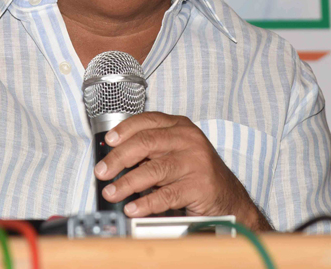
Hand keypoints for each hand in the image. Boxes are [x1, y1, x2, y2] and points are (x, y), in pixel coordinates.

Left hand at [94, 113, 270, 230]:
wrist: (229, 198)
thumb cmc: (196, 174)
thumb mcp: (175, 152)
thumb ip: (151, 150)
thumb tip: (113, 158)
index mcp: (181, 127)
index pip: (147, 121)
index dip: (124, 130)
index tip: (108, 142)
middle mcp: (189, 140)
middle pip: (146, 143)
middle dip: (119, 158)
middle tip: (102, 172)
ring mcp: (196, 162)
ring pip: (154, 170)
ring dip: (127, 183)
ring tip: (111, 193)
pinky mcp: (200, 186)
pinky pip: (166, 195)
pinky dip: (146, 203)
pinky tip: (133, 208)